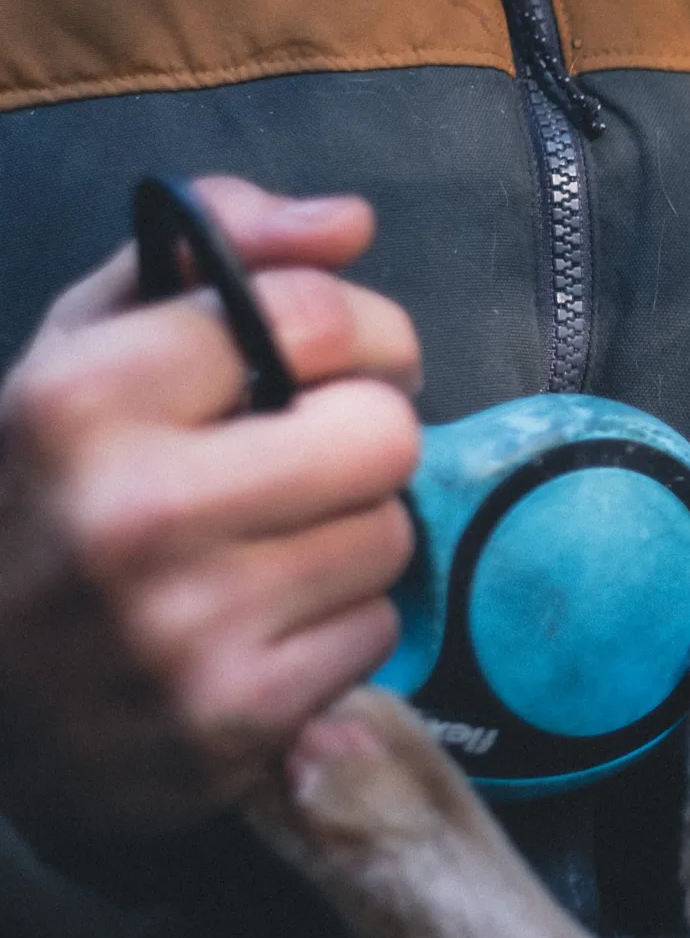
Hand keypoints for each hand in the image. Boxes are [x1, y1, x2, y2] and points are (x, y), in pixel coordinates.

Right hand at [0, 177, 421, 838]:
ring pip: (390, 535)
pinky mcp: (237, 716)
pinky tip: (261, 627)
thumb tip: (349, 222)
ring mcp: (185, 624)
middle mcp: (131, 510)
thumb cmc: (50, 498)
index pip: (316, 316)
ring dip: (349, 536)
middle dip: (358, 440)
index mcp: (81, 399)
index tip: (339, 359)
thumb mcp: (87, 351)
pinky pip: (377, 630)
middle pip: (383, 431)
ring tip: (268, 549)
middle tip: (307, 462)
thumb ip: (211, 252)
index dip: (360, 332)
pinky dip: (337, 627)